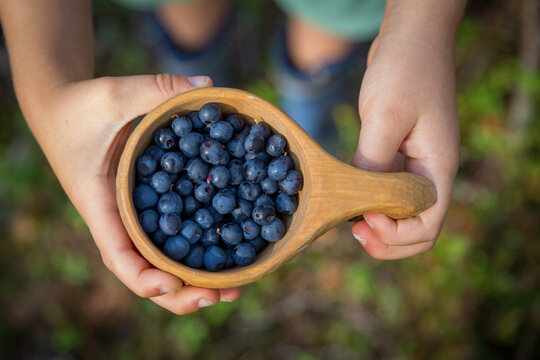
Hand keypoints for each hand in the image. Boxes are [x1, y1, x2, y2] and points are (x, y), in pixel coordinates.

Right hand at [30, 74, 240, 312]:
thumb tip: (207, 84)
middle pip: (145, 273)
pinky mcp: (145, 207)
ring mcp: (131, 217)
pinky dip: (195, 251)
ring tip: (234, 288)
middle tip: (224, 295)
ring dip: (193, 280)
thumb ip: (157, 89)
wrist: (62, 108)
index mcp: (100, 204)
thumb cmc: (81, 105)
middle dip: (181, 293)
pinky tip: (229, 253)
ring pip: (159, 262)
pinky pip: (169, 236)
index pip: (118, 254)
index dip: (144, 277)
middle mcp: (117, 220)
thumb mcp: (115, 94)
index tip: (174, 284)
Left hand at [351, 12, 460, 258]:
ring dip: (375, 222)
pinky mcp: (398, 153)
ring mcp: (414, 164)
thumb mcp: (385, 116)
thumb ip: (374, 162)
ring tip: (345, 216)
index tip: (363, 220)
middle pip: (417, 228)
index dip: (395, 236)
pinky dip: (368, 200)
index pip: (428, 226)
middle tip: (352, 230)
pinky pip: (386, 190)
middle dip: (386, 240)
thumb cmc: (404, 69)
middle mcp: (429, 172)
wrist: (410, 37)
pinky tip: (346, 193)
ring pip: (400, 212)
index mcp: (438, 169)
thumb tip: (358, 200)